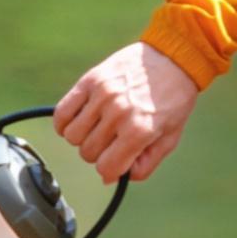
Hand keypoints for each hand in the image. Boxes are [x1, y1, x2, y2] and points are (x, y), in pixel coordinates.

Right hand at [54, 41, 197, 184]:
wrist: (174, 58)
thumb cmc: (174, 100)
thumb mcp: (170, 137)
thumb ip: (145, 164)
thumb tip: (111, 179)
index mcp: (140, 130)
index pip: (106, 168)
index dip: (109, 171)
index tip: (115, 163)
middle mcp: (119, 113)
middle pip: (87, 152)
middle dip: (97, 153)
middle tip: (111, 141)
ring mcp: (102, 95)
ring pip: (72, 135)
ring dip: (81, 138)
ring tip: (97, 128)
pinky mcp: (90, 80)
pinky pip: (62, 112)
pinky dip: (64, 123)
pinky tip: (79, 121)